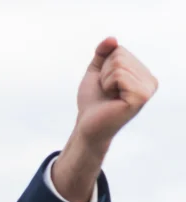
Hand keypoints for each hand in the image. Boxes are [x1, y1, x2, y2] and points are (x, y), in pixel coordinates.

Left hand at [52, 38, 157, 201]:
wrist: (87, 125)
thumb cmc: (93, 100)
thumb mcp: (96, 71)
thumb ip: (103, 53)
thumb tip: (112, 39)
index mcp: (143, 74)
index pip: (119, 50)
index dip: (104, 66)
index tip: (106, 85)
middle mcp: (150, 81)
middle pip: (119, 56)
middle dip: (104, 73)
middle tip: (106, 91)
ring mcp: (148, 89)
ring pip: (118, 65)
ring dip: (105, 80)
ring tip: (109, 95)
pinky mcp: (140, 97)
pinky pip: (119, 75)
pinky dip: (108, 85)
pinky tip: (112, 99)